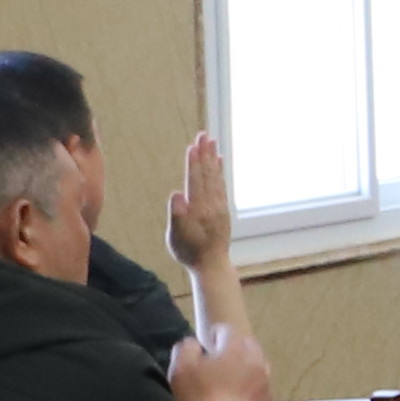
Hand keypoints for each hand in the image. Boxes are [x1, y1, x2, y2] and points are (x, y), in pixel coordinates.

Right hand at [167, 133, 233, 279]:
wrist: (212, 265)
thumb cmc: (189, 252)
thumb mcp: (176, 237)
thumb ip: (177, 215)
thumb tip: (176, 194)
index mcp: (198, 209)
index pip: (195, 181)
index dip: (193, 164)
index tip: (193, 147)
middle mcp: (211, 204)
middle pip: (207, 174)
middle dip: (204, 154)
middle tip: (204, 136)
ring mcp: (219, 206)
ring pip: (215, 177)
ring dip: (212, 159)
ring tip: (212, 142)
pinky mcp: (223, 209)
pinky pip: (221, 185)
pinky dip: (219, 172)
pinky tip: (218, 162)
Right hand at [167, 321, 279, 400]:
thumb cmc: (199, 397)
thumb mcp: (181, 368)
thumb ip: (186, 348)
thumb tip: (193, 343)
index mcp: (236, 349)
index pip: (228, 331)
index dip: (216, 332)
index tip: (208, 339)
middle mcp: (255, 361)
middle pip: (248, 345)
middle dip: (235, 346)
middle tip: (220, 355)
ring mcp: (265, 382)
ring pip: (258, 364)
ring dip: (247, 364)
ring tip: (232, 373)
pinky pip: (261, 385)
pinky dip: (252, 384)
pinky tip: (241, 393)